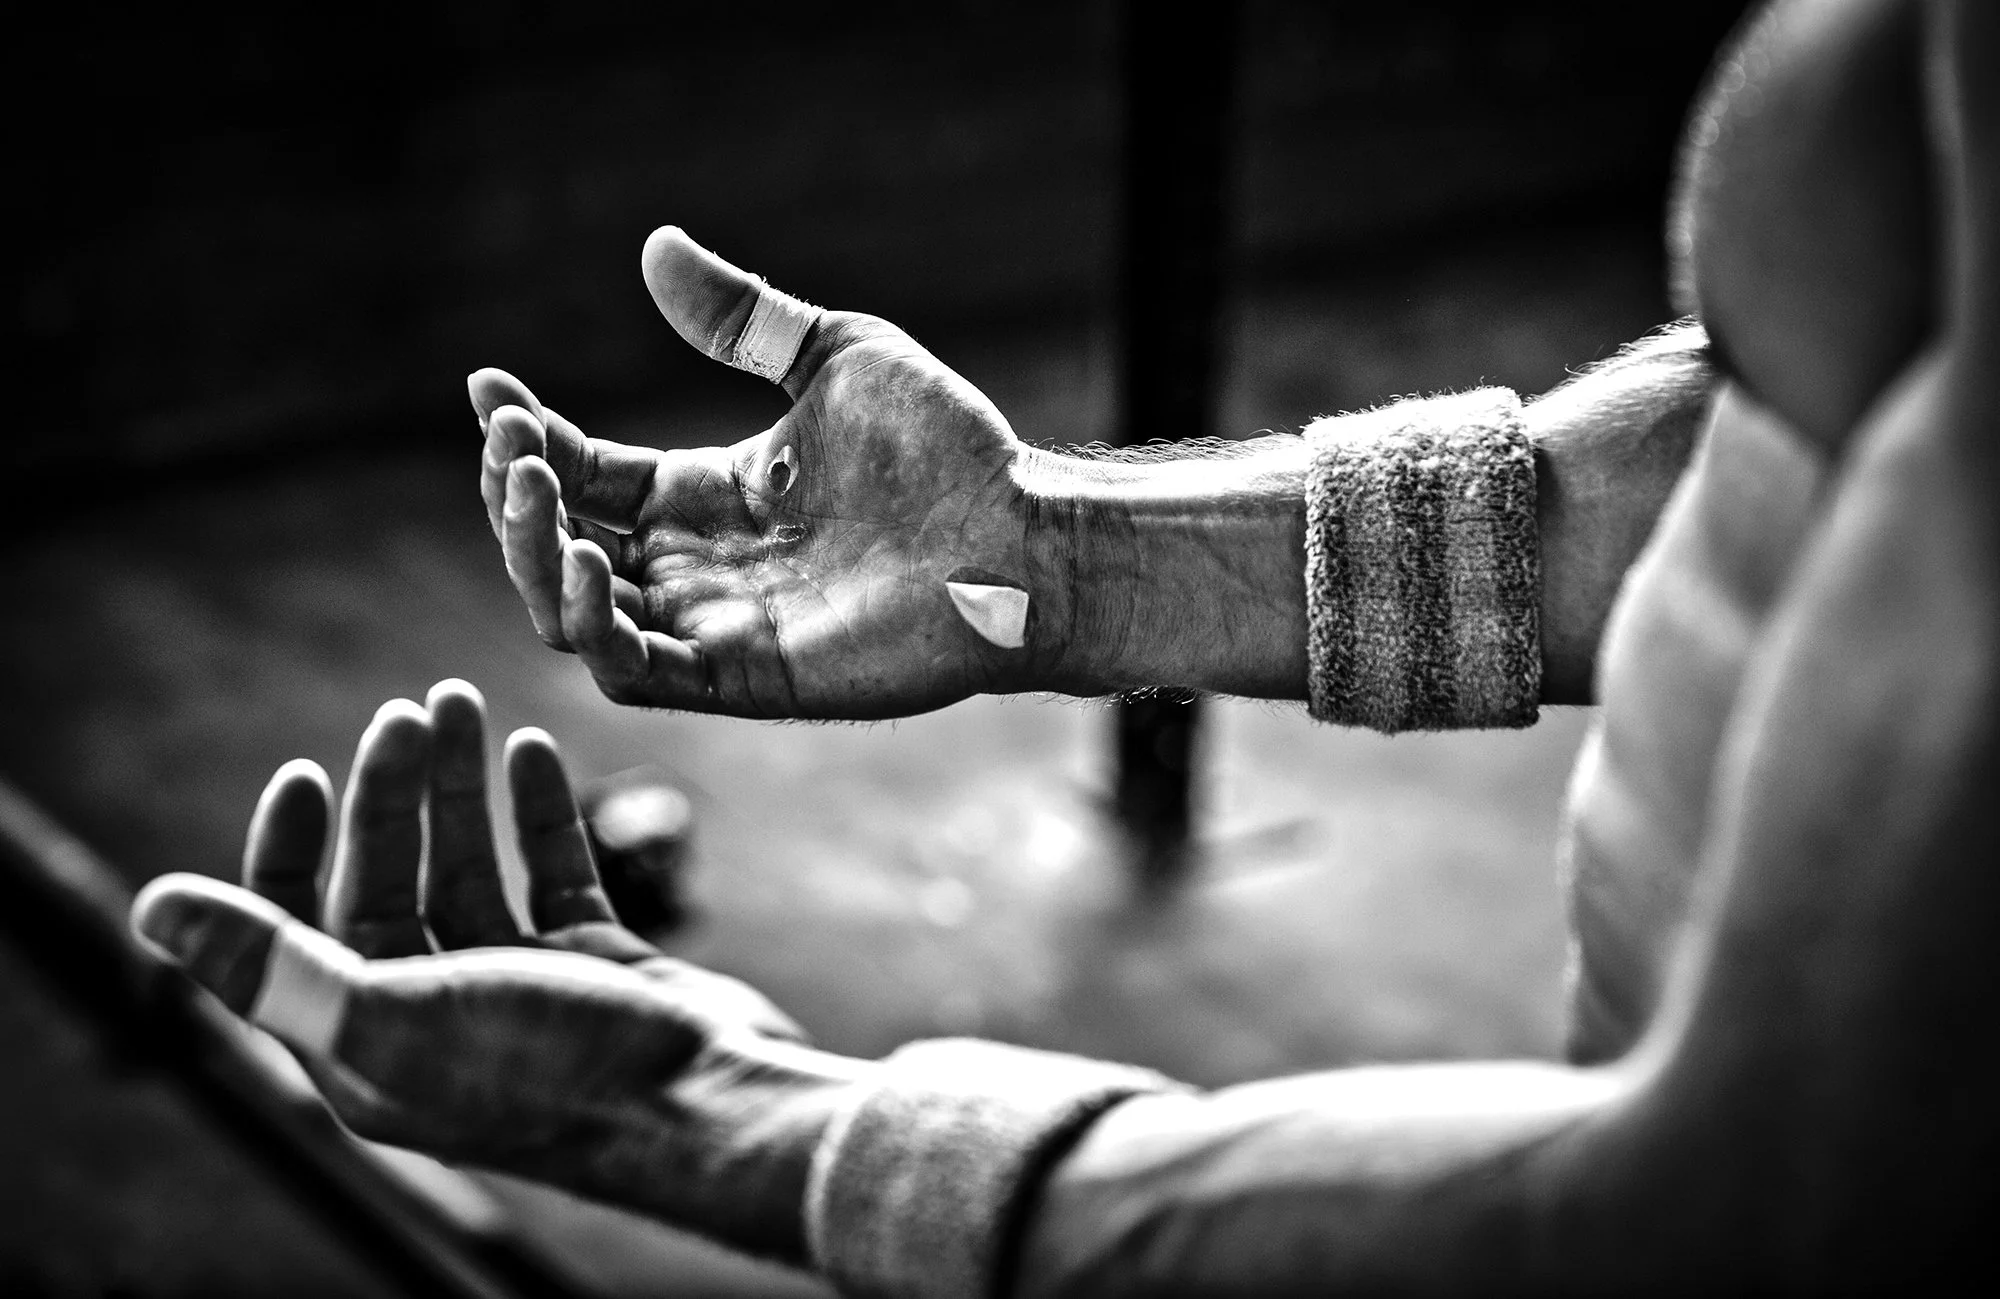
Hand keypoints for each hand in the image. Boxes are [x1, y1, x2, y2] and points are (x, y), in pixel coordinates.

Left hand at [130, 680, 868, 1262]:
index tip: (307, 770)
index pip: (298, 934)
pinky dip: (539, 815)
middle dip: (392, 794)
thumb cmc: (551, 1072)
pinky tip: (535, 753)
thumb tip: (151, 908)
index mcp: (367, 1044)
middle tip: (413, 711)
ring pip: (470, 869)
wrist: (708, 1102)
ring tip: (466, 703)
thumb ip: (274, 962)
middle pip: (387, 884)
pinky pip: (553, 876)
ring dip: (462, 788)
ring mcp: (518, 989)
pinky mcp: (592, 968)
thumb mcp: (393, 1016)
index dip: (290, 851)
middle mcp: (434, 1016)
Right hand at [467, 227, 1079, 719]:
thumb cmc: (945, 451)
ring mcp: (713, 626)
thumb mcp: (833, 357)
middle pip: (557, 546)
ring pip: (572, 613)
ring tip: (530, 490)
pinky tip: (587, 558)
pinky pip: (634, 667)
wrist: (1021, 534)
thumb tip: (655, 246)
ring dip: (533, 556)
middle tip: (511, 446)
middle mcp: (696, 565)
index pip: (583, 473)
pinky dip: (591, 622)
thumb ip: (742, 320)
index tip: (485, 387)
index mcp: (703, 496)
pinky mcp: (743, 677)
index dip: (526, 437)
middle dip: (514, 498)